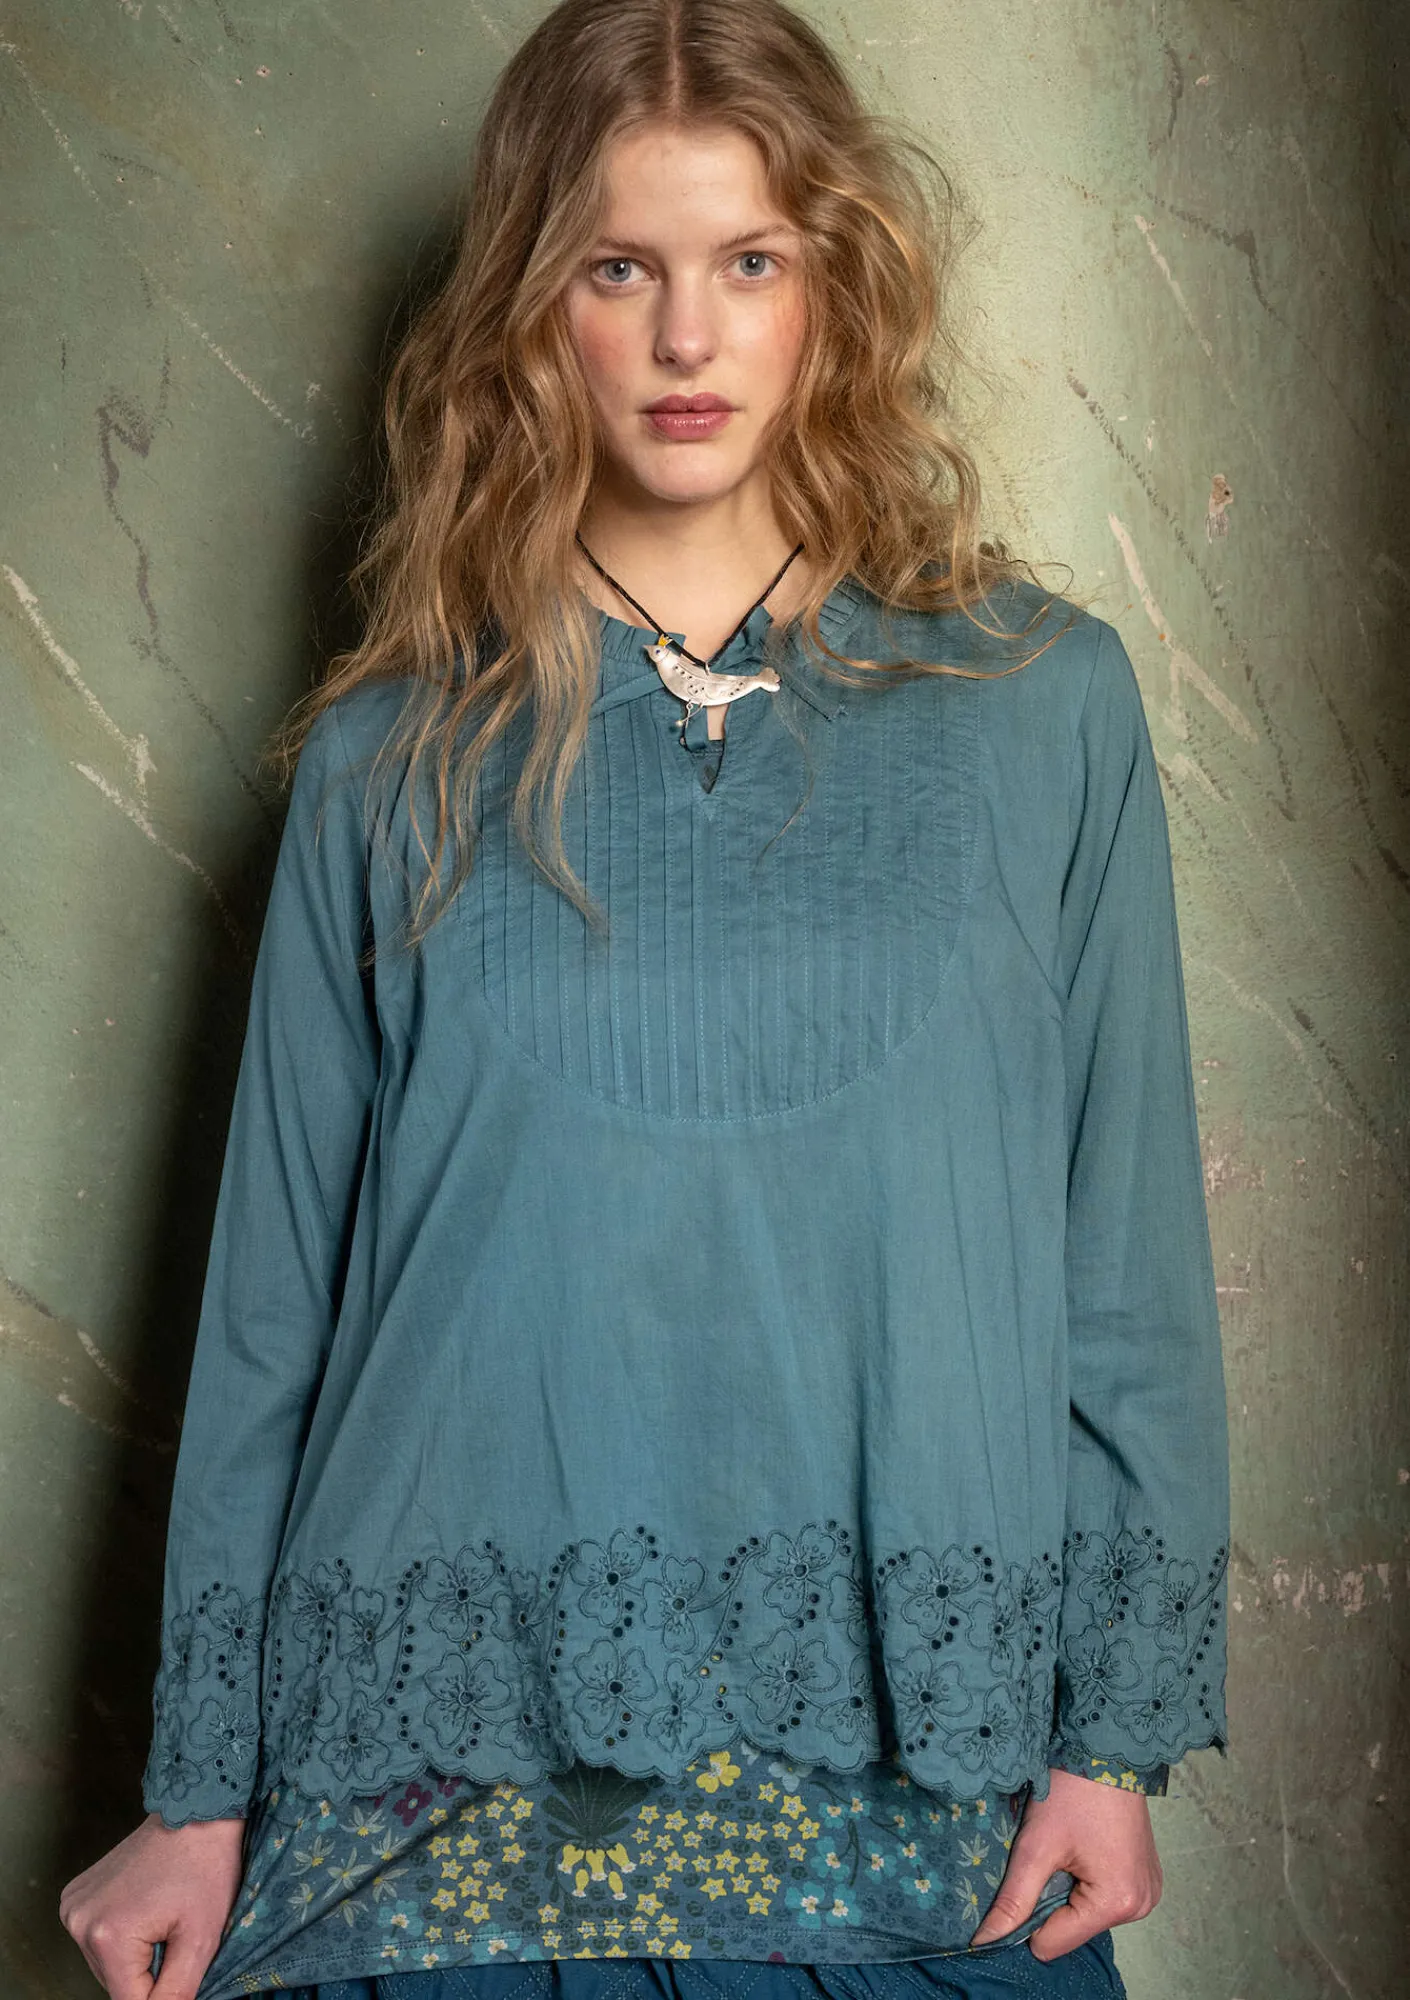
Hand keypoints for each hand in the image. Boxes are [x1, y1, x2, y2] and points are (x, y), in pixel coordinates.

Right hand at [59, 1811, 245, 1999]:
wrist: (195, 1811)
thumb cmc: (206, 1868)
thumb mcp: (202, 1940)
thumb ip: (176, 1994)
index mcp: (107, 1937)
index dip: (162, 1994)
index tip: (181, 1966)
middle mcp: (79, 1923)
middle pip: (116, 1984)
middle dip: (149, 1973)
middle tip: (176, 1933)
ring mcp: (73, 1908)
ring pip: (108, 1965)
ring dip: (136, 1956)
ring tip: (163, 1916)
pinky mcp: (75, 1897)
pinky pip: (99, 1940)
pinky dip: (123, 1937)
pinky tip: (145, 1907)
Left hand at [970, 1767, 1161, 1959]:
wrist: (1107, 1750)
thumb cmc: (1072, 1793)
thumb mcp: (1036, 1846)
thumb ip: (1013, 1899)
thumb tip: (983, 1941)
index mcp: (1116, 1904)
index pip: (1053, 1943)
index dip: (1027, 1918)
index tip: (1023, 1879)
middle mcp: (1139, 1907)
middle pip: (1072, 1929)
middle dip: (1051, 1900)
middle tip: (1048, 1857)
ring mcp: (1147, 1894)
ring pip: (1086, 1914)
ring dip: (1068, 1890)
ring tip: (1067, 1849)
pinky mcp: (1147, 1879)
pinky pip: (1104, 1898)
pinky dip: (1087, 1882)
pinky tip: (1084, 1849)